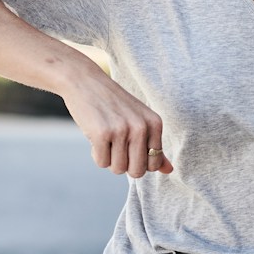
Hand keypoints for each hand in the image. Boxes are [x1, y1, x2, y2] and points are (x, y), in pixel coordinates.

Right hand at [59, 69, 174, 178]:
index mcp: (155, 123)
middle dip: (123, 164)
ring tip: (105, 138)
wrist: (84, 81)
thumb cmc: (113, 103)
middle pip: (137, 171)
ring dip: (108, 158)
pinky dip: (96, 154)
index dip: (137, 161)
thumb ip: (154, 146)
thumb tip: (169, 171)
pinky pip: (101, 163)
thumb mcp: (139, 119)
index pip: (153, 164)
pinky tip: (95, 136)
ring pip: (118, 169)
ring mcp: (122, 130)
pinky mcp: (102, 133)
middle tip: (115, 145)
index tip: (128, 145)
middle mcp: (141, 127)